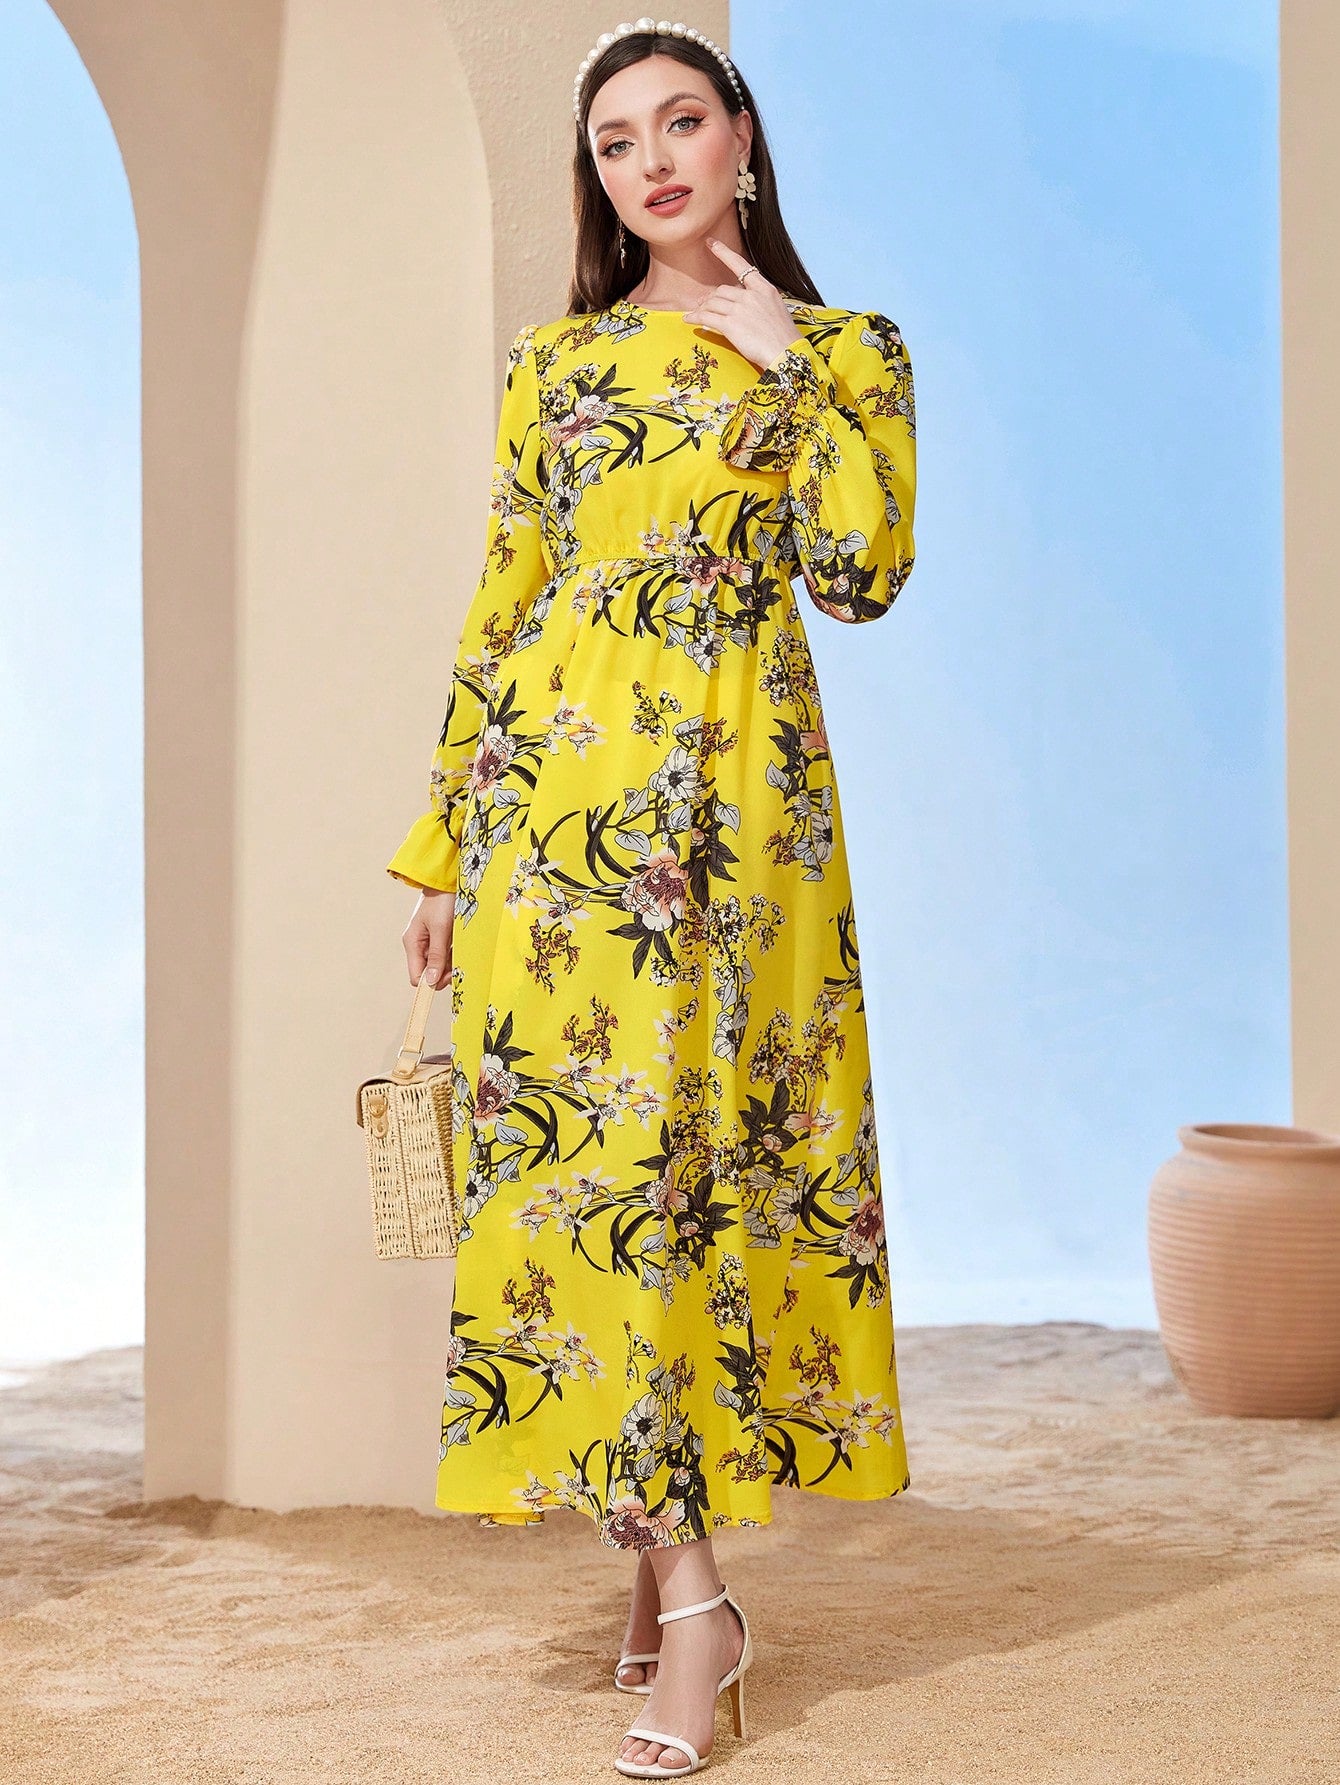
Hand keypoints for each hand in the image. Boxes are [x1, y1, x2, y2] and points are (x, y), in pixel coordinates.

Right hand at [401, 886, 454, 987]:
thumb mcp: (440, 929)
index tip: (449, 977)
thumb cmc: (442, 900)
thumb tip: (429, 981)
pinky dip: (453, 955)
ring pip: (438, 965)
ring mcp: (428, 942)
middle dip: (443, 974)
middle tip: (458, 966)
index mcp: (412, 943)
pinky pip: (444, 955)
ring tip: (460, 952)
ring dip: (450, 964)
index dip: (431, 982)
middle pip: (427, 972)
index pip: (416, 976)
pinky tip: (460, 948)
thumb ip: (436, 955)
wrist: (448, 881)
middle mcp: (418, 945)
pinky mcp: (439, 937)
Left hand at [681, 239, 802, 369]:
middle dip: (711, 298)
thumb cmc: (783, 337)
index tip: (711, 243)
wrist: (786, 354)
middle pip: (722, 290)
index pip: (741, 265)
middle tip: (703, 304)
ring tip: (697, 314)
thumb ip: (758, 302)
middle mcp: (751, 295)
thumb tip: (740, 305)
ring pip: (712, 303)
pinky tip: (688, 319)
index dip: (724, 253)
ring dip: (703, 308)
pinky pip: (706, 317)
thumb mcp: (776, 310)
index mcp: (764, 289)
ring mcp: (740, 309)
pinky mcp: (730, 324)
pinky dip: (695, 317)